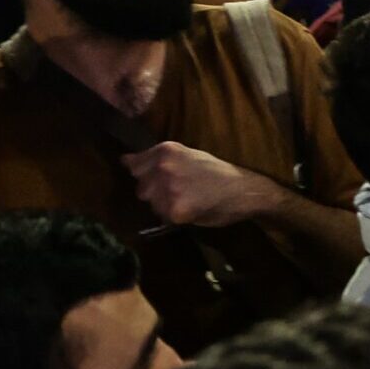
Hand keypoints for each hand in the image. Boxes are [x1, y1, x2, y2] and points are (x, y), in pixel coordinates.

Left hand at [121, 140, 281, 227]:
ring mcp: (169, 189)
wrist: (244, 190)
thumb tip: (124, 161)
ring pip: (152, 205)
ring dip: (165, 207)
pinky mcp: (176, 210)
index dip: (146, 176)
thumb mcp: (186, 155)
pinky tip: (192, 210)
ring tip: (188, 201)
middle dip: (155, 193)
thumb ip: (157, 159)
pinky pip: (164, 217)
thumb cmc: (218, 172)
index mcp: (165, 151)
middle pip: (141, 188)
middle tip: (179, 193)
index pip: (134, 166)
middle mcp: (163, 167)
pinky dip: (175, 218)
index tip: (157, 180)